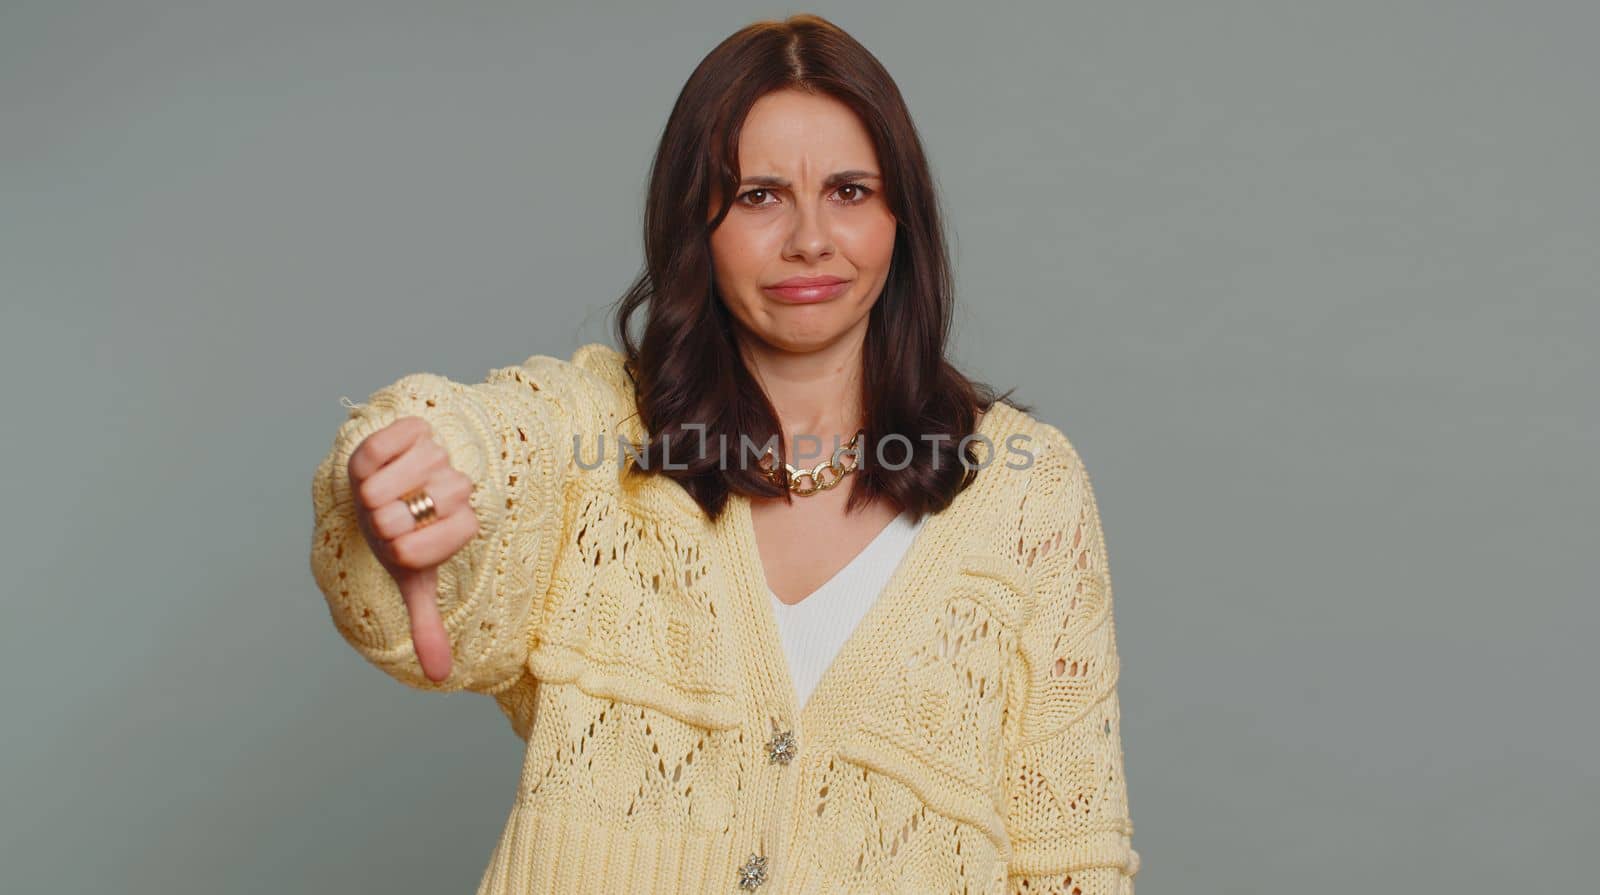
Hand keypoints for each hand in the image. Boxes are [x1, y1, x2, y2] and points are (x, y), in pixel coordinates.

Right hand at [347, 416, 479, 681]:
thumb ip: (427, 622)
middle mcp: (443, 498)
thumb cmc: (399, 535)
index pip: (416, 551)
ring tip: (402, 486)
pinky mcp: (420, 428)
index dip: (402, 547)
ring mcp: (434, 462)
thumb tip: (440, 675)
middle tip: (402, 511)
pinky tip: (398, 456)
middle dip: (402, 512)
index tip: (404, 542)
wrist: (399, 483)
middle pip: (425, 507)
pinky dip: (393, 445)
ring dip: (400, 481)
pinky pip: (404, 436)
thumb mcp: (413, 578)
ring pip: (421, 470)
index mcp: (442, 536)